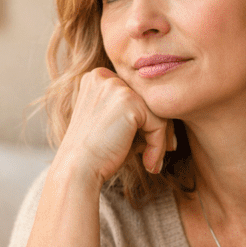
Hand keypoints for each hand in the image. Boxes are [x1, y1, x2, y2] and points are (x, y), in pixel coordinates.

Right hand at [57, 67, 172, 183]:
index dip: (145, 121)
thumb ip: (134, 116)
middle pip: (147, 100)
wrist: (77, 169)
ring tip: (152, 163)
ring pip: (156, 111)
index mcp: (96, 78)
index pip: (134, 95)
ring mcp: (117, 87)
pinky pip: (159, 124)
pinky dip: (158, 146)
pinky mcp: (130, 102)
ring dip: (159, 140)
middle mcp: (105, 77)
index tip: (149, 144)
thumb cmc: (94, 153)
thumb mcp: (112, 126)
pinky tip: (148, 163)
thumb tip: (168, 121)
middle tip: (157, 154)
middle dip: (157, 129)